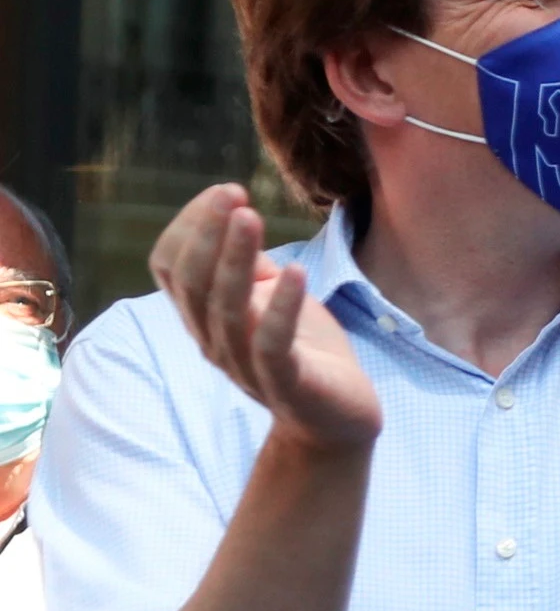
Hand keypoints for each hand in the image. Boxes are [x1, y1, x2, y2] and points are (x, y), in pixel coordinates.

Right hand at [149, 184, 379, 451]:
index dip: (190, 226)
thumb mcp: (272, 298)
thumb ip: (250, 266)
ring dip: (236, 259)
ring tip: (251, 217)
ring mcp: (245, 365)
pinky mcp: (285, 383)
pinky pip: (272, 344)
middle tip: (233, 193)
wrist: (338, 418)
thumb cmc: (304, 351)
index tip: (227, 192)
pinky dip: (280, 306)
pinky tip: (294, 271)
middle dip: (208, 233)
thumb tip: (237, 216)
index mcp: (204, 316)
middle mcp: (214, 340)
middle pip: (193, 283)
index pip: (170, 266)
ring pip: (227, 309)